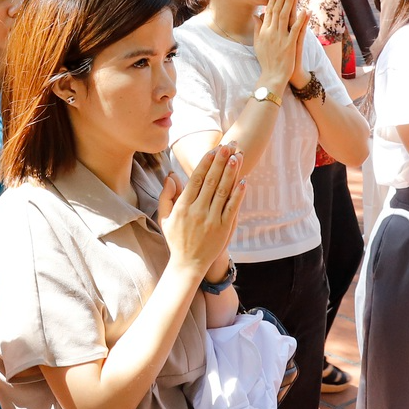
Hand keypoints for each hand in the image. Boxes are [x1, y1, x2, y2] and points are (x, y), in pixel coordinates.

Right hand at [159, 145, 245, 275]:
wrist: (188, 264)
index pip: (196, 179)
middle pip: (212, 181)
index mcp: (183, 206)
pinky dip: (238, 194)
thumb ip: (166, 196)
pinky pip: (232, 208)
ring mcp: (211, 220)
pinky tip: (243, 181)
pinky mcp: (223, 229)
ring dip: (231, 172)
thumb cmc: (176, 239)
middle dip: (220, 161)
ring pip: (223, 191)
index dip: (206, 163)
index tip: (213, 149)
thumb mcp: (164, 217)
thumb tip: (171, 176)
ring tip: (237, 156)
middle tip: (228, 144)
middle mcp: (197, 211)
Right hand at [253, 0, 306, 92]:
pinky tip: (305, 10)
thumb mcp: (258, 43)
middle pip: (277, 10)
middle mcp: (271, 32)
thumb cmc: (266, 60)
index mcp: (264, 31)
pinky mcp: (290, 44)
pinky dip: (301, 20)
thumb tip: (256, 15)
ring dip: (290, 3)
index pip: (269, 10)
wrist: (273, 75)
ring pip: (286, 16)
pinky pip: (296, 30)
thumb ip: (258, 28)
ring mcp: (281, 38)